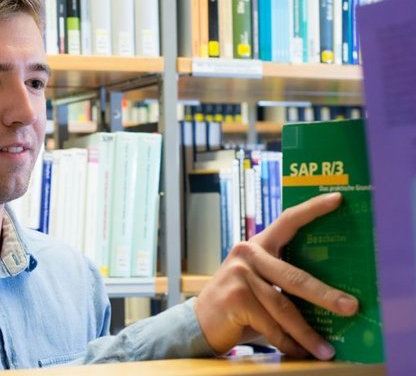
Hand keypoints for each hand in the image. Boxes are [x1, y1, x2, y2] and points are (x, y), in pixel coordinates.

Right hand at [193, 192, 358, 359]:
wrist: (198, 322)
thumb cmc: (237, 304)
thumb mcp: (258, 283)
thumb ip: (283, 281)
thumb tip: (331, 296)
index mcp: (257, 246)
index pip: (287, 221)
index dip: (312, 209)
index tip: (338, 199)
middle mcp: (248, 254)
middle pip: (295, 276)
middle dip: (326, 295)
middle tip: (351, 307)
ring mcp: (240, 275)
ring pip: (285, 308)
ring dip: (308, 333)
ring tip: (326, 349)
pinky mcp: (237, 298)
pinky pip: (271, 325)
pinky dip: (288, 342)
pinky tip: (299, 351)